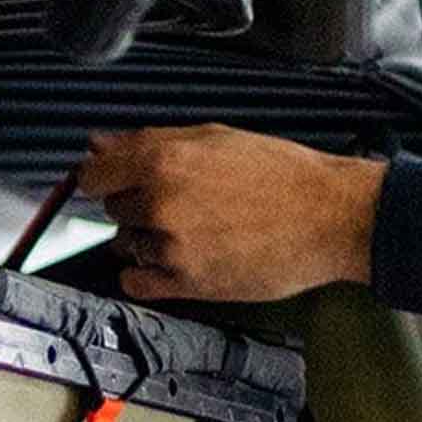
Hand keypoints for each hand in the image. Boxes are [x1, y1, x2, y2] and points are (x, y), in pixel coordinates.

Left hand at [76, 123, 385, 300]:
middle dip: (137, 204)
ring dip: (148, 238)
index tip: (112, 180)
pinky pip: (135, 282)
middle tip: (181, 200)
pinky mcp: (186, 283)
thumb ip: (151, 141)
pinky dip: (146, 273)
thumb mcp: (215, 138)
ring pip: (127, 244)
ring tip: (194, 229)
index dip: (103, 176)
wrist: (328, 216)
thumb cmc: (283, 175)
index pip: (92, 174)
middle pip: (113, 208)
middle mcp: (160, 202)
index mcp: (164, 159)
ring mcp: (170, 246)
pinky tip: (173, 259)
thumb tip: (101, 144)